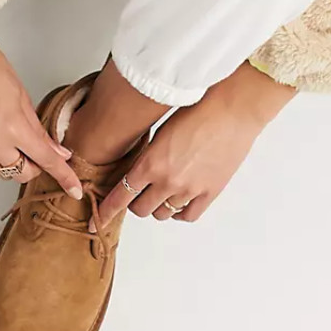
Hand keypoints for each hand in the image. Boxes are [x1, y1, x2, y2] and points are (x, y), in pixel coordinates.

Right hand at [0, 21, 82, 197]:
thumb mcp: (22, 97)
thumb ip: (39, 129)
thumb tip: (55, 151)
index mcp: (11, 127)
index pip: (45, 160)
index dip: (63, 176)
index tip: (74, 188)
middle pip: (23, 174)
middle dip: (36, 167)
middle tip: (43, 152)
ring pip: (5, 172)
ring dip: (18, 164)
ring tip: (21, 144)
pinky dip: (2, 155)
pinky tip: (4, 138)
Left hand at [95, 62, 295, 227]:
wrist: (233, 109)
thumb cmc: (197, 112)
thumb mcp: (159, 134)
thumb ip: (146, 159)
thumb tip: (136, 177)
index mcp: (150, 164)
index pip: (120, 196)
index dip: (107, 211)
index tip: (97, 220)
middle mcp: (167, 181)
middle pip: (140, 210)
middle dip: (137, 202)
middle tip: (141, 192)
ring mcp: (190, 190)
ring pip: (162, 214)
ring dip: (158, 206)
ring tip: (163, 191)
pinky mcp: (210, 192)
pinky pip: (187, 216)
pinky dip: (179, 212)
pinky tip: (179, 201)